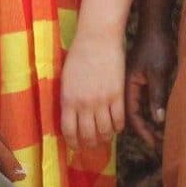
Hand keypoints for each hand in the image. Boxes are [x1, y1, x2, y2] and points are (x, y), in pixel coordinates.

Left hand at [59, 33, 124, 154]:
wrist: (97, 39)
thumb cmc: (78, 56)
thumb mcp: (66, 80)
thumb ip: (68, 100)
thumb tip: (70, 118)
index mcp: (68, 100)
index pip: (69, 131)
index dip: (73, 143)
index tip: (76, 147)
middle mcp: (84, 104)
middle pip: (88, 135)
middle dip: (90, 144)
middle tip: (92, 145)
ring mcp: (102, 101)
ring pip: (105, 131)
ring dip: (105, 138)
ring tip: (105, 137)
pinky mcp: (117, 95)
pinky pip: (119, 120)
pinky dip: (118, 127)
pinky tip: (117, 126)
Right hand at [124, 23, 175, 152]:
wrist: (155, 27)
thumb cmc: (156, 47)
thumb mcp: (159, 72)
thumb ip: (157, 95)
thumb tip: (158, 120)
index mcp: (127, 87)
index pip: (133, 117)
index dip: (144, 133)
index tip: (156, 145)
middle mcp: (126, 89)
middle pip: (133, 118)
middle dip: (146, 133)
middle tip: (161, 146)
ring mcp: (132, 86)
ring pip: (137, 112)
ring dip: (148, 125)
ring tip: (161, 138)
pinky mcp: (138, 82)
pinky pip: (141, 104)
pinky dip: (149, 114)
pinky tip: (158, 121)